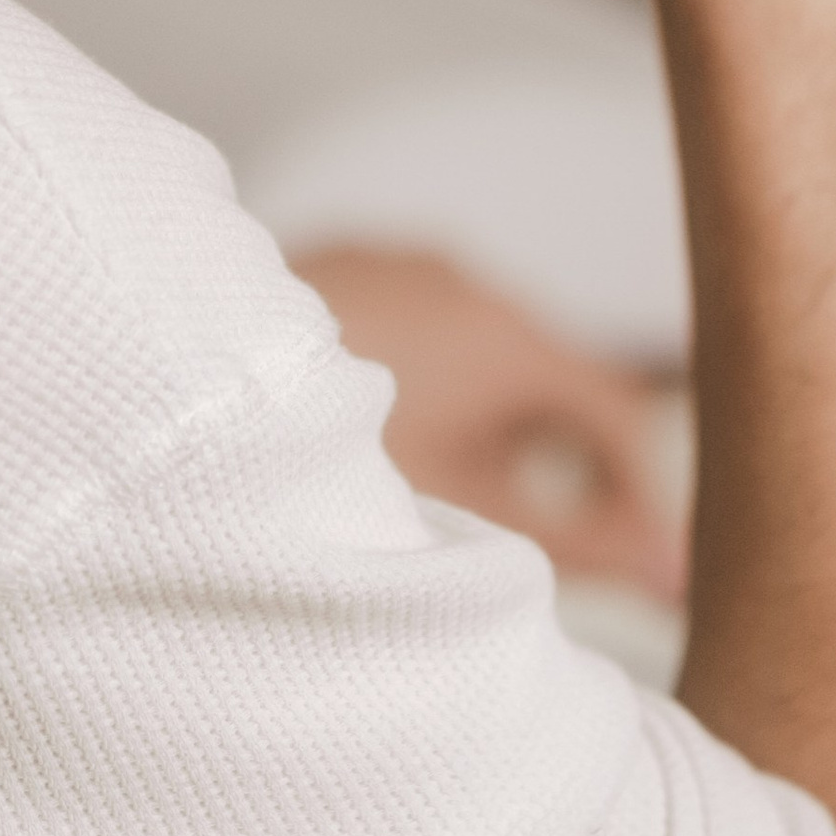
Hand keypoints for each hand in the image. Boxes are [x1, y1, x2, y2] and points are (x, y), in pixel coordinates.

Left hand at [291, 243, 685, 604]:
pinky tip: (382, 454)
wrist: (164, 401)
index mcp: (505, 335)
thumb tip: (670, 572)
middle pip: (544, 380)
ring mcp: (387, 262)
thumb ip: (587, 546)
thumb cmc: (310, 469)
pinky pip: (406, 330)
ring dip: (485, 424)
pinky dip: (422, 389)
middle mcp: (457, 279)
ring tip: (459, 510)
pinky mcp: (327, 267)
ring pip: (472, 353)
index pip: (615, 412)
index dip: (639, 493)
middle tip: (562, 551)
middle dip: (562, 464)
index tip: (643, 563)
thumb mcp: (465, 521)